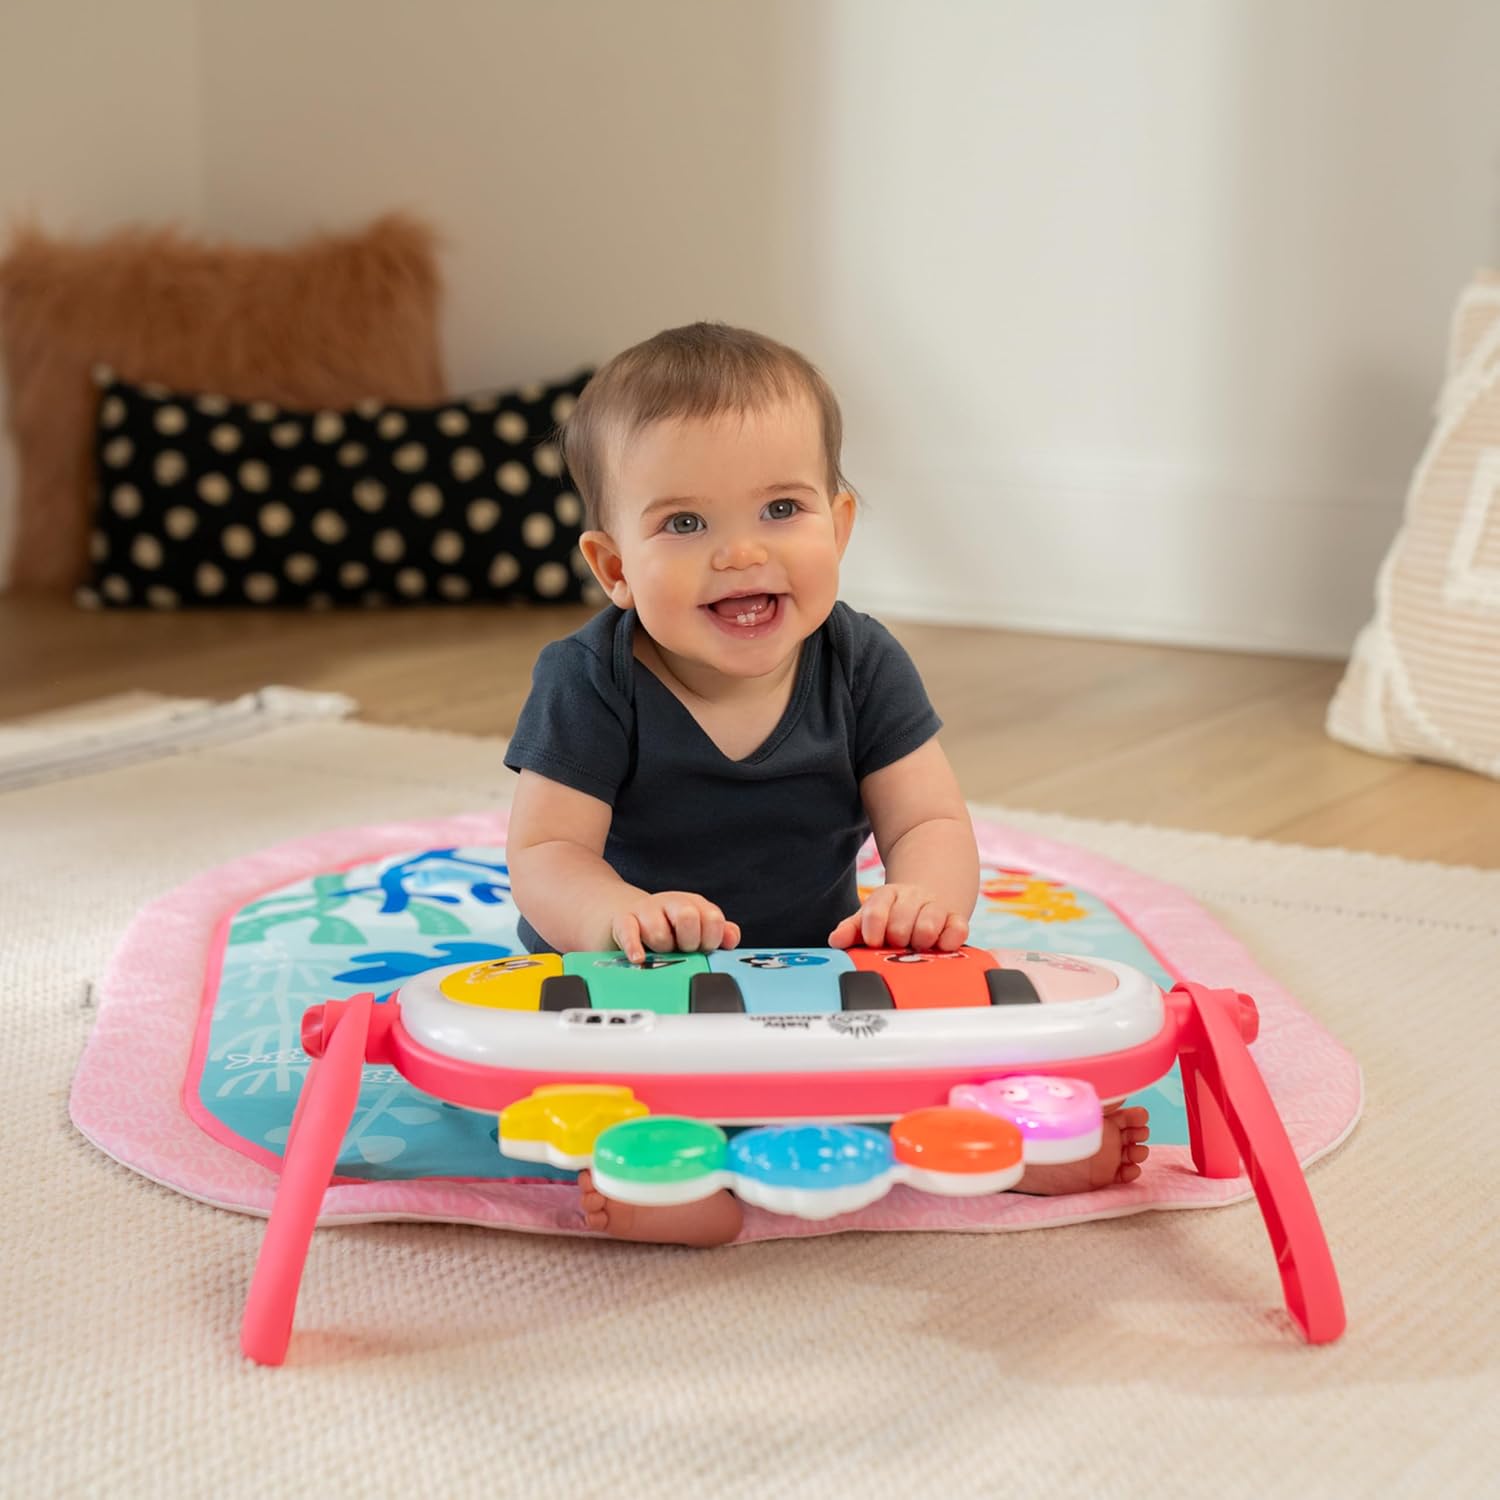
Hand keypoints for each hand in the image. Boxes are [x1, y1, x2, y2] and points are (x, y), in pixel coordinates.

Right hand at [612, 891, 740, 963]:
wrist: (628, 915)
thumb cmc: (669, 928)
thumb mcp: (697, 928)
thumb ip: (720, 933)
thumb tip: (731, 938)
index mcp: (695, 905)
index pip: (713, 918)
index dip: (710, 940)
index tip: (703, 948)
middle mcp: (672, 903)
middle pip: (688, 917)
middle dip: (688, 942)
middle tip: (682, 949)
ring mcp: (647, 910)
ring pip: (659, 933)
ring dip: (661, 949)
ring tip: (659, 951)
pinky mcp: (624, 920)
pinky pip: (629, 933)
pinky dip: (634, 948)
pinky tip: (639, 958)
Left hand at [828, 884, 968, 951]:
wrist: (926, 898)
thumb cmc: (892, 917)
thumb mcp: (868, 920)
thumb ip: (851, 930)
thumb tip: (836, 940)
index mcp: (885, 897)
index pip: (875, 912)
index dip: (873, 931)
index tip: (874, 942)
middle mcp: (911, 898)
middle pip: (901, 922)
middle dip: (897, 939)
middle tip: (897, 946)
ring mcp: (935, 907)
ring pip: (929, 925)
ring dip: (921, 941)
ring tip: (917, 947)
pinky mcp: (957, 919)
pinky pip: (957, 929)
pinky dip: (949, 941)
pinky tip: (941, 947)